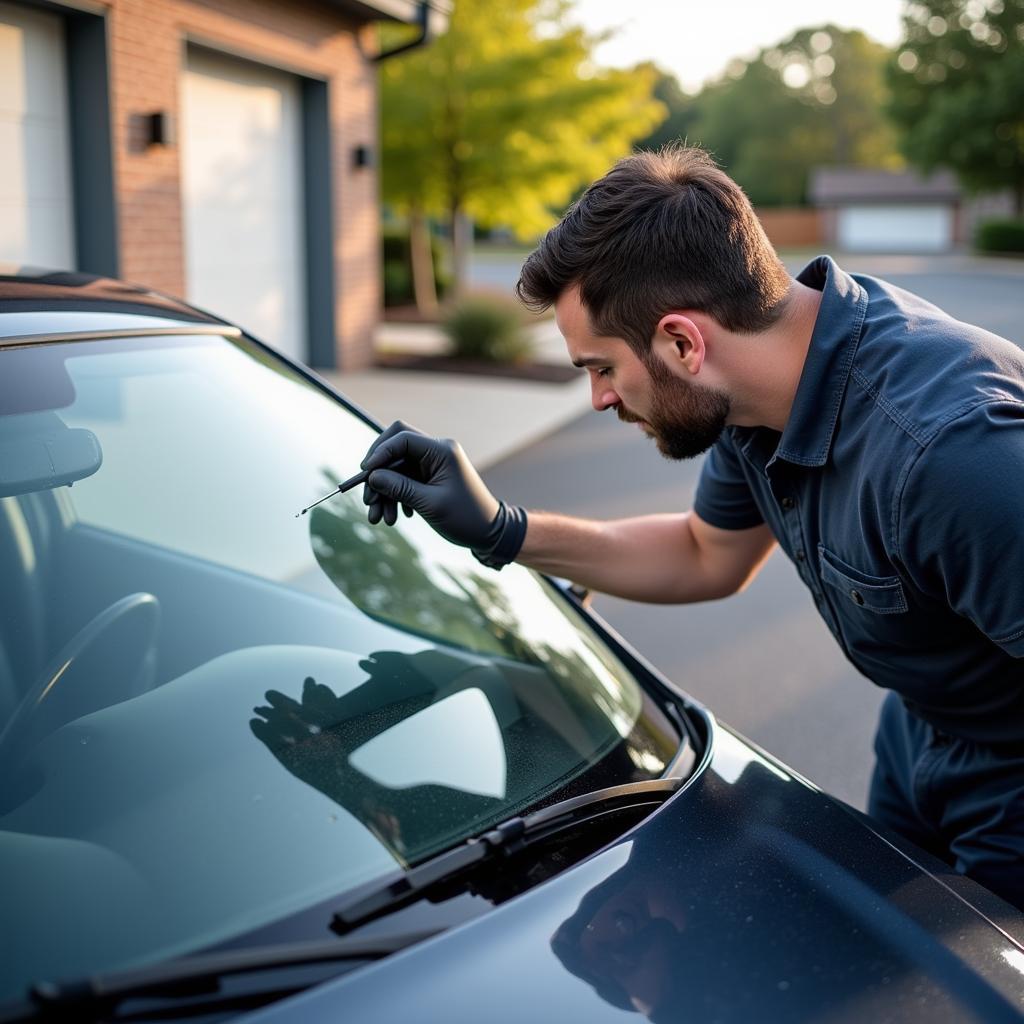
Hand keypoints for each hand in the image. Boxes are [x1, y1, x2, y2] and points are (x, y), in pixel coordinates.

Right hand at [360, 421, 526, 567]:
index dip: (380, 452)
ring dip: (384, 493)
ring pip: (396, 469)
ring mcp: (432, 464)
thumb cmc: (465, 518)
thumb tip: (372, 477)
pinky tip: (398, 517)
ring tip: (379, 519)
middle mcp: (436, 452)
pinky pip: (403, 480)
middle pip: (394, 451)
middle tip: (368, 501)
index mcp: (441, 451)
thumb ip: (400, 488)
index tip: (365, 474)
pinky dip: (395, 497)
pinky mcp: (429, 477)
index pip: (402, 437)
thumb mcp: (430, 504)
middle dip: (378, 476)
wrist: (487, 533)